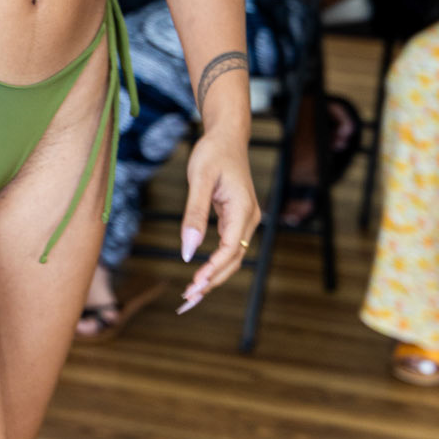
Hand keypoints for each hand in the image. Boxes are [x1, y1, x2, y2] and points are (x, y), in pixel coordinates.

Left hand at [176, 130, 260, 311]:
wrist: (227, 137)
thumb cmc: (212, 154)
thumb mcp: (199, 180)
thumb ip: (194, 215)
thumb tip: (188, 250)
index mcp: (243, 210)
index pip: (230, 250)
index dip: (213, 270)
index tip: (195, 284)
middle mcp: (250, 219)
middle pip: (233, 261)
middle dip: (212, 282)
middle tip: (187, 300)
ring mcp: (246, 221)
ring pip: (232, 258)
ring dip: (214, 278)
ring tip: (191, 295)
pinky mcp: (237, 221)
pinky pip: (228, 249)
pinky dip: (214, 265)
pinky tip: (199, 277)